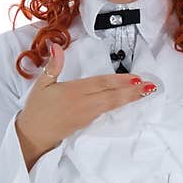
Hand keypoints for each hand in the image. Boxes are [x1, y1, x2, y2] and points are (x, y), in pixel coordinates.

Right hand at [15, 42, 158, 158]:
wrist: (33, 136)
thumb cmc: (37, 109)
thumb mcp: (41, 84)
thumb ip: (53, 66)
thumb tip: (56, 47)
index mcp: (73, 91)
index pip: (101, 83)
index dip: (120, 80)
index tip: (136, 78)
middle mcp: (84, 103)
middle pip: (112, 95)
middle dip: (132, 91)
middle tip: (150, 86)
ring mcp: (87, 114)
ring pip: (112, 104)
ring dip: (129, 98)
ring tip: (144, 93)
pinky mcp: (87, 122)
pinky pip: (106, 112)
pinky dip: (119, 106)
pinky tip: (126, 102)